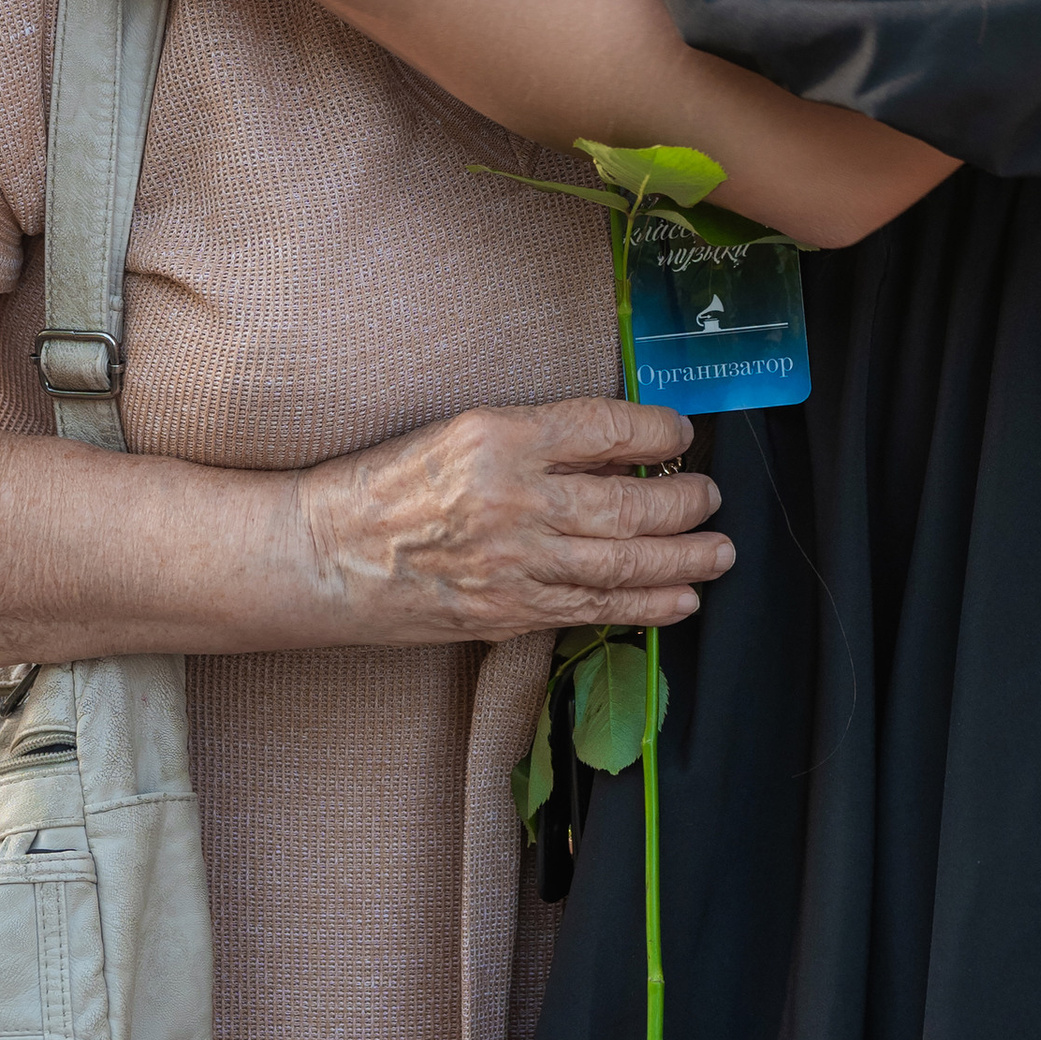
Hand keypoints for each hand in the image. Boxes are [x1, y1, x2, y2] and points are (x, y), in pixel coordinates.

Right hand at [298, 394, 732, 638]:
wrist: (323, 555)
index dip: (657, 429)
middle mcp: (515, 498)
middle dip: (684, 502)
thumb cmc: (384, 484)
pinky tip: (680, 600)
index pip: (605, 426)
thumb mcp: (458, 432)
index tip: (681, 432)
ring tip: (718, 552)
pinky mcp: (508, 613)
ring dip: (683, 560)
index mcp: (500, 436)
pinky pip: (593, 610)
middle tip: (711, 497)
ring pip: (622, 563)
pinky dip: (645, 607)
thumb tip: (617, 446)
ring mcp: (514, 562)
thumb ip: (537, 440)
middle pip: (629, 503)